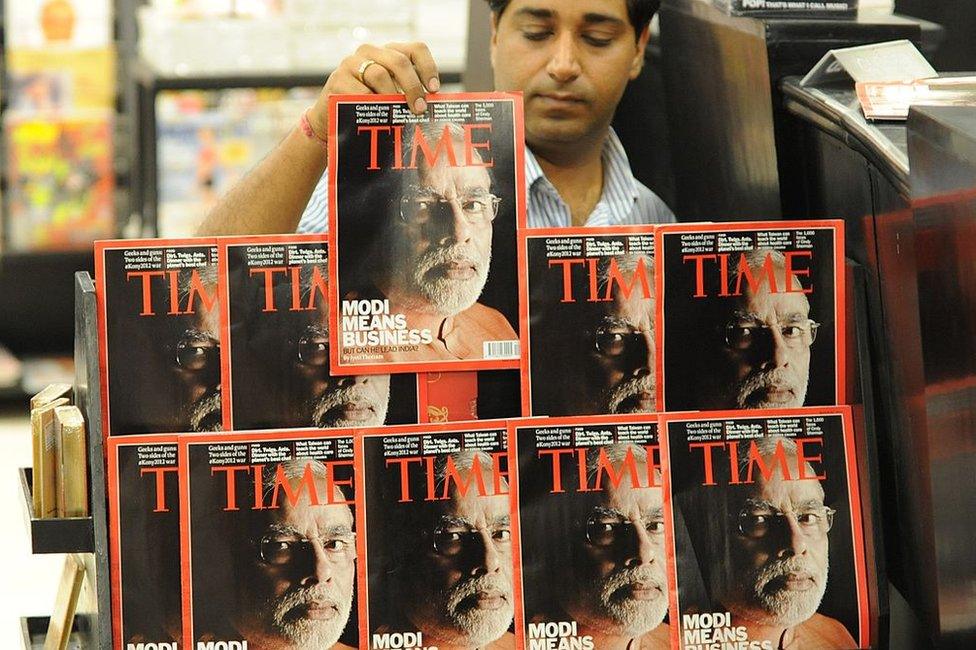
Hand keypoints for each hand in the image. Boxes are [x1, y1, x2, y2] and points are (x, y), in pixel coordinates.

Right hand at [307, 42, 440, 142]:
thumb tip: (432, 107)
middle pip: (399, 61)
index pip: (415, 49)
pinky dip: (371, 105)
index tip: (434, 90)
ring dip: (392, 98)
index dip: (428, 68)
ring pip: (379, 75)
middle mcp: (370, 51)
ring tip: (397, 115)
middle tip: (419, 109)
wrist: (332, 116)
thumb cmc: (368, 107)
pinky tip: (376, 116)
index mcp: (389, 53)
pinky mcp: (338, 78)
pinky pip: (361, 92)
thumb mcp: (390, 96)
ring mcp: (352, 63)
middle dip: (412, 87)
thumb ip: (407, 94)